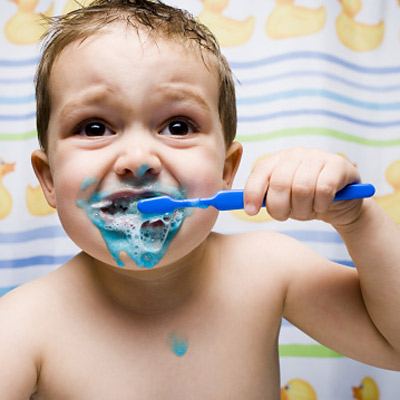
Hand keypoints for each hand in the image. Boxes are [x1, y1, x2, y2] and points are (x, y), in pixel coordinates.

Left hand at [243, 148, 361, 224]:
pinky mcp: (338, 165)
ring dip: (303, 209)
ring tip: (307, 211)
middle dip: (280, 207)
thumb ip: (265, 198)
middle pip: (280, 183)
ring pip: (302, 188)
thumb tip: (248, 208)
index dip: (252, 193)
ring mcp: (317, 156)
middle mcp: (295, 154)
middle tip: (288, 216)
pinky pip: (323, 190)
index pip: (259, 172)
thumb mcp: (282, 200)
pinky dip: (321, 205)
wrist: (341, 204)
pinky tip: (322, 206)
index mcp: (277, 160)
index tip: (251, 212)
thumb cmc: (305, 202)